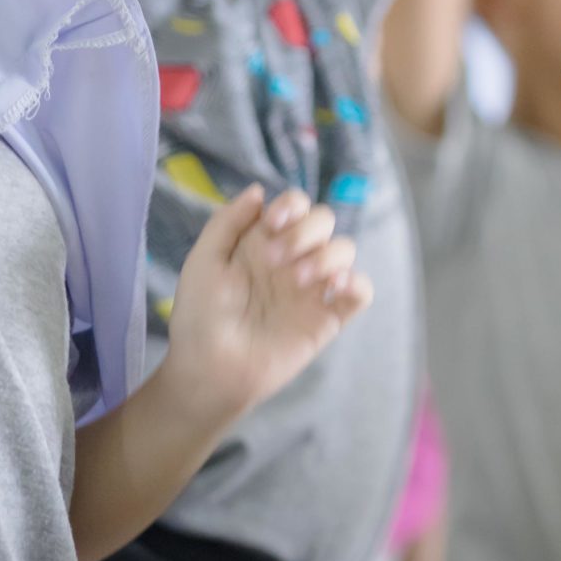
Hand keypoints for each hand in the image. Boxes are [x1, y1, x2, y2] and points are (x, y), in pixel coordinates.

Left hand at [162, 187, 373, 421]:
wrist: (210, 370)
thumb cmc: (200, 318)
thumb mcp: (202, 262)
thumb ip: (226, 222)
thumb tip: (260, 190)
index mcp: (264, 242)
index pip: (295, 206)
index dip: (291, 206)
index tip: (271, 225)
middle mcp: (293, 260)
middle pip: (324, 221)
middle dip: (306, 231)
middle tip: (275, 260)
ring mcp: (313, 289)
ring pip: (345, 250)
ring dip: (327, 255)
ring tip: (299, 280)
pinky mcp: (329, 318)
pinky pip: (361, 292)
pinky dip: (357, 283)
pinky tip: (335, 287)